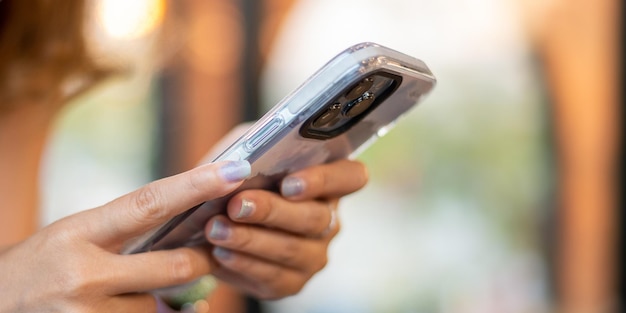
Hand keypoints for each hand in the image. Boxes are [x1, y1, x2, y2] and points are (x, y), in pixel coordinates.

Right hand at [0, 161, 250, 312]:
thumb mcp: (74, 237)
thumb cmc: (39, 266)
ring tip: (120, 291)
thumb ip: (125, 236)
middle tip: (210, 253)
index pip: (149, 203)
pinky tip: (120, 305)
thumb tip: (185, 235)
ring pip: (158, 306)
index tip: (233, 171)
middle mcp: (85, 274)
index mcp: (80, 233)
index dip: (196, 186)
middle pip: (172, 267)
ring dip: (155, 299)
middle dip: (200, 261)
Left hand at [205, 159, 367, 298]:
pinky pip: (272, 277)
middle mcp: (329, 219)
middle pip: (315, 217)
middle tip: (237, 204)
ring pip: (291, 250)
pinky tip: (220, 253)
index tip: (289, 183)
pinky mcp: (291, 282)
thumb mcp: (244, 151)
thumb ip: (247, 150)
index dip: (325, 180)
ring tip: (216, 229)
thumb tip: (236, 166)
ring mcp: (314, 254)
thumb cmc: (240, 177)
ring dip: (250, 239)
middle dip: (272, 211)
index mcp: (329, 181)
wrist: (214, 218)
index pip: (351, 177)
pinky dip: (243, 263)